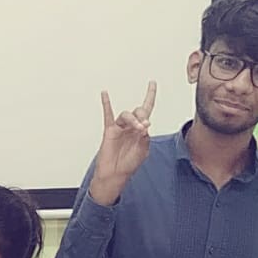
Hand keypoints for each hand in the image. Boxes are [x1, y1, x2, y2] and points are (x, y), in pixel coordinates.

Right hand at [90, 80, 156, 205]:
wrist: (115, 174)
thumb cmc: (129, 164)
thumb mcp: (143, 150)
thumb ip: (144, 137)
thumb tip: (143, 125)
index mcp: (141, 130)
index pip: (147, 109)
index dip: (150, 95)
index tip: (152, 83)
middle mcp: (131, 126)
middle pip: (139, 111)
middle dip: (143, 116)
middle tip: (144, 126)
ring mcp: (120, 128)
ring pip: (127, 115)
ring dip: (133, 119)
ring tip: (137, 128)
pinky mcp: (109, 131)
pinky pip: (108, 115)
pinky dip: (106, 104)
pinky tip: (105, 94)